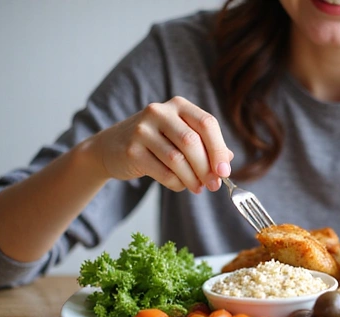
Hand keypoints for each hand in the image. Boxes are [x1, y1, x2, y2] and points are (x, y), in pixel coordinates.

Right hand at [85, 96, 233, 192]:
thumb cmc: (156, 142)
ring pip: (177, 159)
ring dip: (193, 179)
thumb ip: (206, 145)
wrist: (111, 147)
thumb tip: (228, 161)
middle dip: (207, 168)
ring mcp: (143, 130)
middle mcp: (159, 112)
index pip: (207, 124)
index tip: (225, 172)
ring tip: (198, 188)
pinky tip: (180, 185)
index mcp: (178, 105)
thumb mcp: (181, 136)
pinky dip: (176, 183)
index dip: (219, 149)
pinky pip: (163, 172)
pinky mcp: (131, 150)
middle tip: (214, 185)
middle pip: (192, 142)